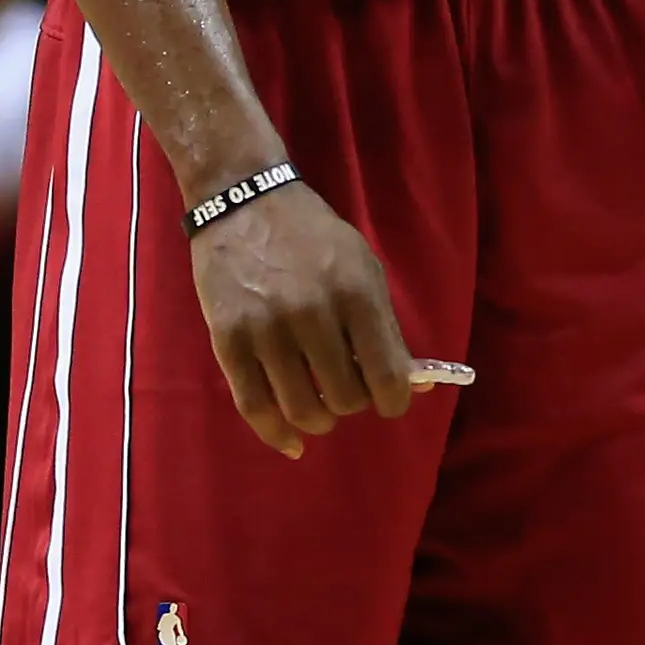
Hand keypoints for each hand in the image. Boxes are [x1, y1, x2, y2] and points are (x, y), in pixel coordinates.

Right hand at [187, 182, 417, 455]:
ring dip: (318, 420)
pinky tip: (291, 441)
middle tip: (346, 388)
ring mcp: (266, 330)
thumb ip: (386, 328)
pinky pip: (254, 407)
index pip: (387, 376)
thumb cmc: (314, 237)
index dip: (394, 401)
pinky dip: (276, 434)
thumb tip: (416, 385)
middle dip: (352, 403)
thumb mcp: (364, 268)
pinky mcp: (228, 341)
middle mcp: (313, 314)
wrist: (244, 202)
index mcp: (356, 293)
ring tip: (319, 406)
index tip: (390, 401)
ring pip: (302, 410)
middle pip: (345, 398)